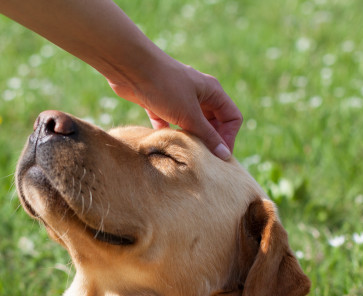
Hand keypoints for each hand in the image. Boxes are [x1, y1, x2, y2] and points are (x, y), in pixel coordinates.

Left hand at [108, 59, 241, 159]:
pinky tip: (166, 146)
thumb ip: (208, 136)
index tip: (218, 157)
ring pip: (191, 125)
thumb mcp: (190, 115)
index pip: (232, 117)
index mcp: (212, 91)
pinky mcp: (159, 105)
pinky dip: (170, 135)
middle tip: (201, 159)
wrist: (130, 68)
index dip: (229, 137)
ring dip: (190, 139)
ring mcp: (178, 99)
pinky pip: (169, 124)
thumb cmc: (165, 87)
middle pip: (212, 123)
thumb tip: (225, 156)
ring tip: (185, 155)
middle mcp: (198, 94)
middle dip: (209, 141)